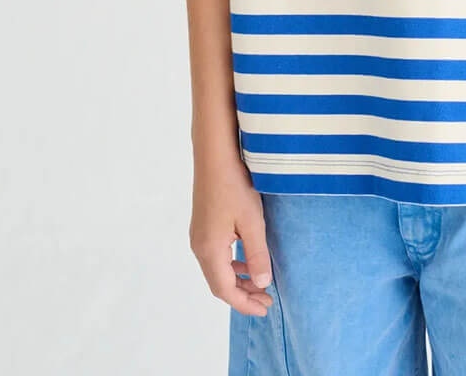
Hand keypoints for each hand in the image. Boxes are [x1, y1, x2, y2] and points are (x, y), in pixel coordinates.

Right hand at [189, 156, 274, 317]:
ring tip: (260, 283)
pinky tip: (247, 259)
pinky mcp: (203, 225)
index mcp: (209, 250)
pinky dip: (232, 264)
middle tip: (266, 300)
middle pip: (219, 283)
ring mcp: (199, 235)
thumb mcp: (252, 222)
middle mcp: (199, 246)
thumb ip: (257, 255)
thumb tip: (261, 284)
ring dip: (238, 279)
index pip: (225, 290)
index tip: (265, 309)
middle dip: (242, 295)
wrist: (215, 156)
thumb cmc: (234, 185)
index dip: (244, 303)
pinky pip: (216, 255)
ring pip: (217, 269)